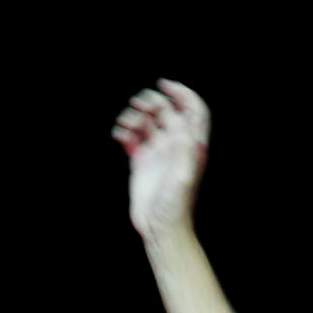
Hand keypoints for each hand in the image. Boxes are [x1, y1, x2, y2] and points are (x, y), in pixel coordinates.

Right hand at [111, 82, 212, 242]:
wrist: (159, 227)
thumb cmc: (176, 206)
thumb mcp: (184, 176)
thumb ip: (183, 147)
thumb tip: (178, 120)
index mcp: (192, 144)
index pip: (193, 109)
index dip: (182, 93)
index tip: (164, 85)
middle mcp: (175, 145)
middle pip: (167, 111)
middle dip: (153, 102)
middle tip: (140, 105)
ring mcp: (157, 152)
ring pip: (148, 122)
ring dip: (135, 116)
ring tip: (126, 124)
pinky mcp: (141, 162)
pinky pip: (132, 138)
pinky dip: (125, 132)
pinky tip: (120, 136)